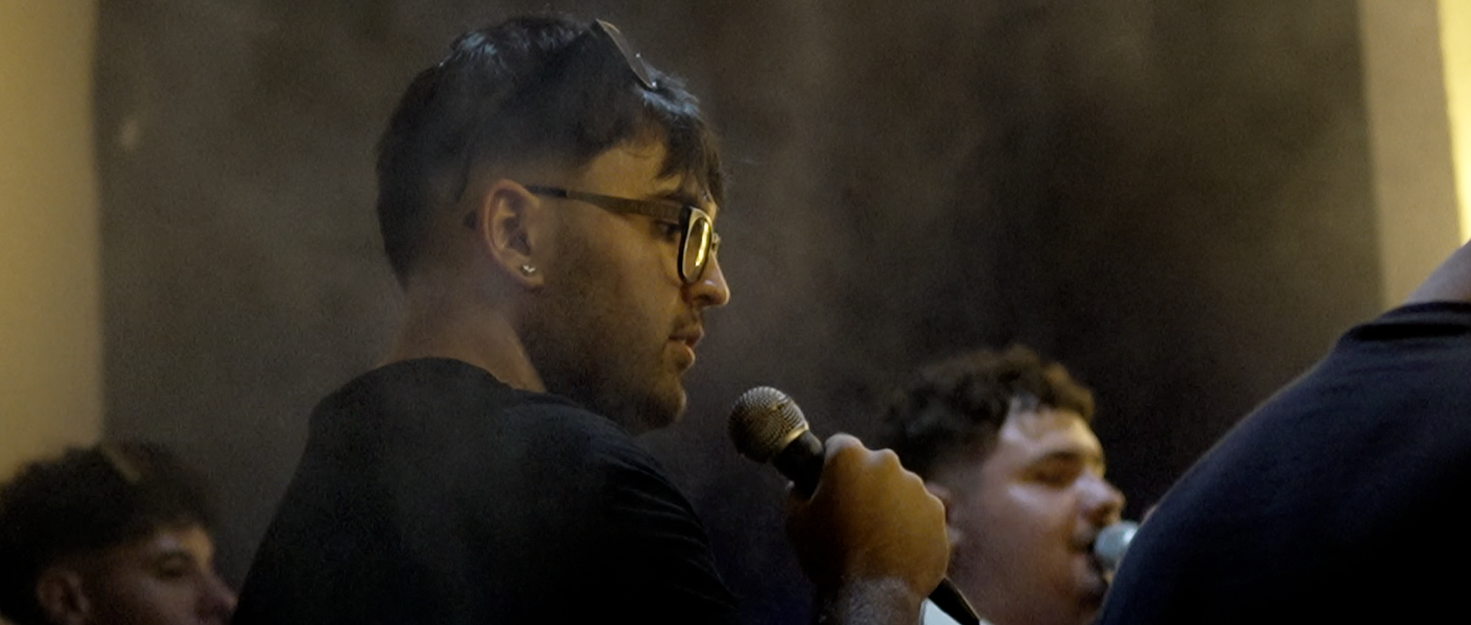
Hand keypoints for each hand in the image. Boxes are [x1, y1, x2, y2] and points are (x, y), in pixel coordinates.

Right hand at [786, 434, 948, 620]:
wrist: (873, 595)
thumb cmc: (830, 557)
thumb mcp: (796, 520)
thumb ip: (798, 491)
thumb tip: (802, 485)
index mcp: (849, 458)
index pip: (838, 445)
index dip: (831, 464)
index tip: (829, 482)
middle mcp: (886, 463)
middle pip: (872, 465)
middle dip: (862, 483)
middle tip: (851, 515)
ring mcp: (916, 487)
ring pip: (897, 487)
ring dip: (887, 503)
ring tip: (874, 537)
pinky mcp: (937, 512)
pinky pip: (918, 510)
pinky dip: (909, 523)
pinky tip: (895, 546)